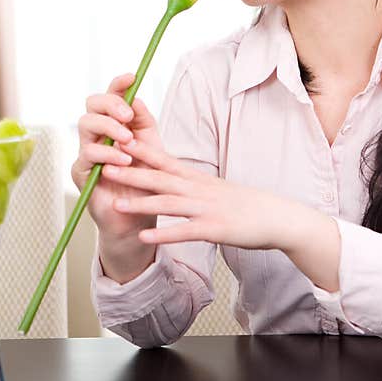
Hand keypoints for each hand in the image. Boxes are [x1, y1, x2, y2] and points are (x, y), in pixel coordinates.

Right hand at [71, 73, 161, 240]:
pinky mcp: (81, 172)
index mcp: (115, 125)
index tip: (132, 77)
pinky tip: (124, 161)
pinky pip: (87, 154)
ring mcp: (86, 151)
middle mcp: (98, 135)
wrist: (142, 214)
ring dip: (108, 128)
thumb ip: (145, 123)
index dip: (118, 84)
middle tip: (128, 116)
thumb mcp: (152, 148)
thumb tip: (136, 98)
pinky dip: (107, 155)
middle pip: (92, 104)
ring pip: (85, 124)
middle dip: (110, 104)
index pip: (111, 97)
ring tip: (128, 141)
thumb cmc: (146, 181)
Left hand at [100, 138, 294, 250]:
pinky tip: (144, 237)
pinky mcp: (214, 229)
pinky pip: (184, 232)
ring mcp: (206, 209)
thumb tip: (170, 175)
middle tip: (104, 167)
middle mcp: (199, 190)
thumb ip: (191, 183)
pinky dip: (163, 235)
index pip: (165, 160)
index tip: (117, 142)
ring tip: (115, 205)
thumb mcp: (215, 187)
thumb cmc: (246, 204)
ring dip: (140, 204)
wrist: (277, 217)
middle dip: (131, 173)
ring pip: (168, 203)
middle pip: (160, 178)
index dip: (140, 151)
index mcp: (198, 178)